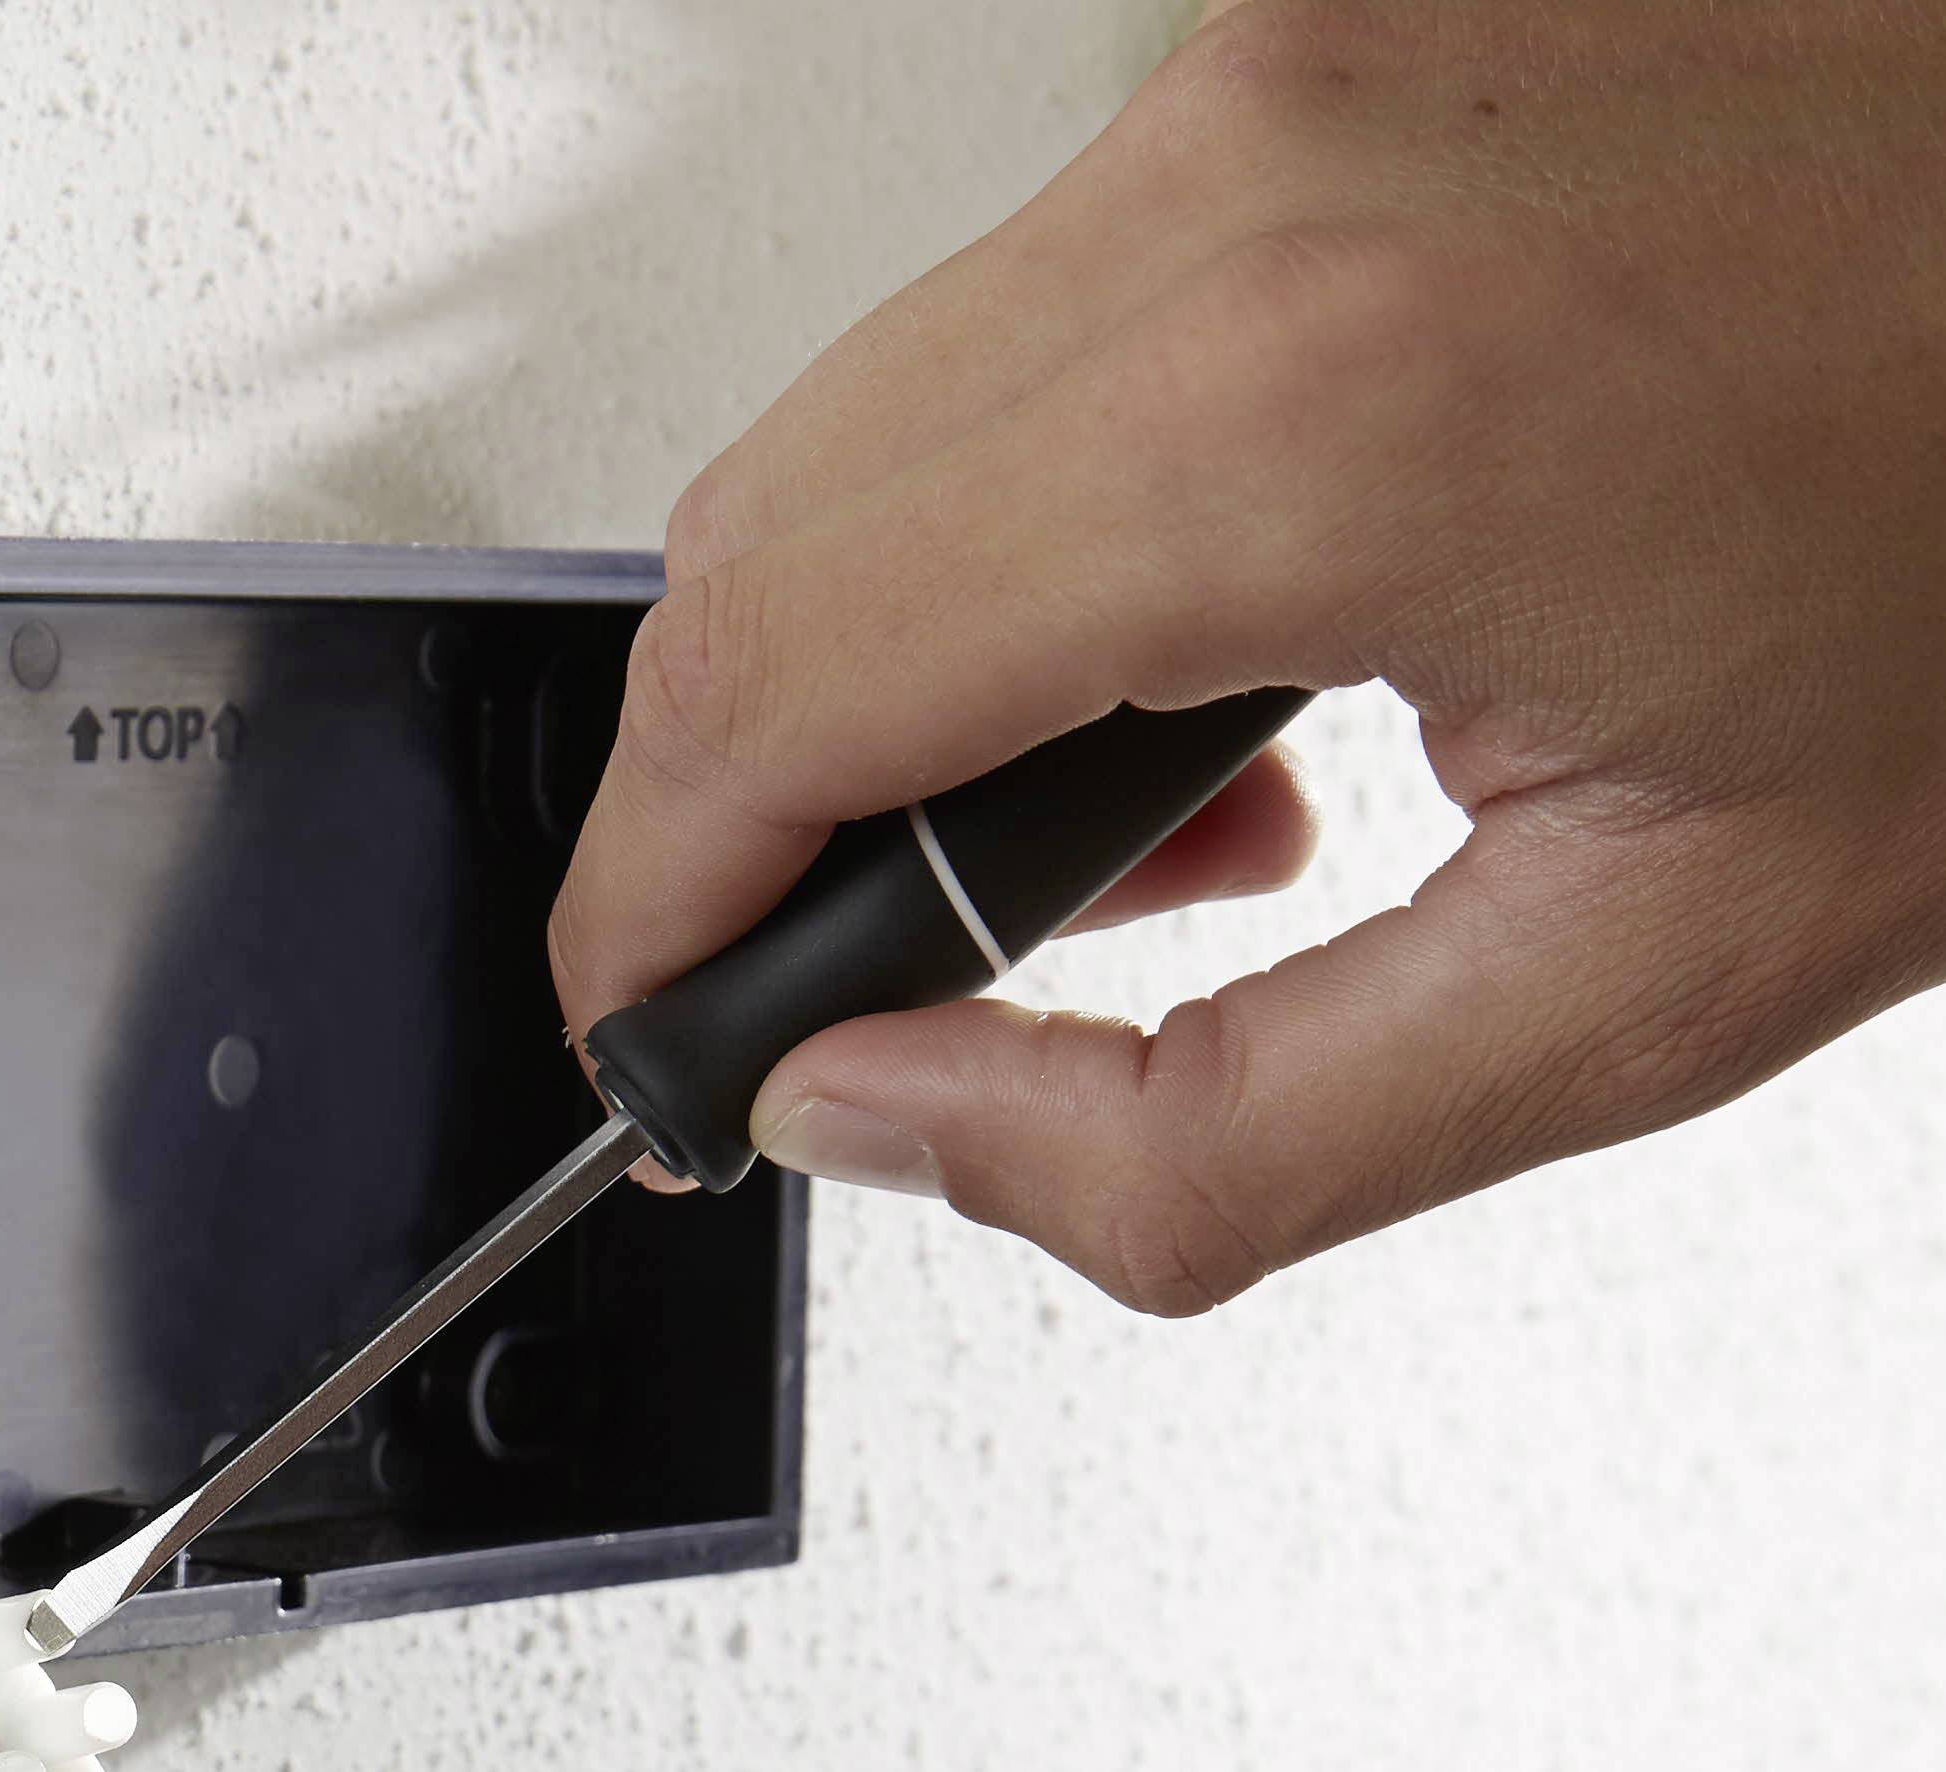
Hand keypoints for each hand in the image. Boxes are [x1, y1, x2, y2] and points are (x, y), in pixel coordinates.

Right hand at [544, 0, 1945, 1309]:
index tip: (652, 1039)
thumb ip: (1193, 1143)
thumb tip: (881, 1119)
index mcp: (1312, 415)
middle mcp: (1252, 166)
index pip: (761, 688)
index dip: (648, 912)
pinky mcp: (1313, 19)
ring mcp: (1275, 53)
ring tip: (1169, 815)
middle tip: (895, 978)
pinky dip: (1029, 510)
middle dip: (751, 809)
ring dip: (903, 665)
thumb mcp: (1638, 987)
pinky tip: (1233, 625)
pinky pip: (1015, 300)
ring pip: (859, 415)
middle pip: (755, 542)